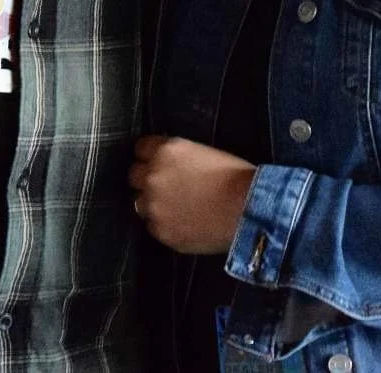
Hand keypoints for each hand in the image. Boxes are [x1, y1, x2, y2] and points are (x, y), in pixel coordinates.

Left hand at [129, 134, 256, 255]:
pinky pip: (154, 226)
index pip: (141, 148)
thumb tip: (172, 167)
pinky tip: (184, 224)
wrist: (246, 209)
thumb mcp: (203, 153)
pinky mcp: (160, 231)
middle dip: (147, 179)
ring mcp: (153, 205)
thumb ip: (178, 158)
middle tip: (166, 187)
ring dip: (153, 203)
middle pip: (134, 175)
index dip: (151, 156)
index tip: (158, 163)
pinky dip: (165, 224)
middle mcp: (153, 176)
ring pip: (140, 203)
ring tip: (176, 209)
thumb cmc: (235, 177)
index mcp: (166, 151)